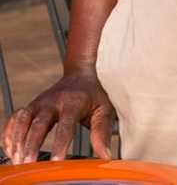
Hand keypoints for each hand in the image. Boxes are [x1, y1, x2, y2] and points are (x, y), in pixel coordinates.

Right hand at [1, 70, 115, 162]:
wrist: (80, 75)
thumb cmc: (94, 96)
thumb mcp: (104, 111)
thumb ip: (103, 133)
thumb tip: (105, 156)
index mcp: (73, 102)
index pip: (66, 125)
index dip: (60, 143)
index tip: (57, 161)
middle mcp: (52, 102)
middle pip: (38, 124)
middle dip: (32, 144)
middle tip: (28, 162)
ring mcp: (38, 103)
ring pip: (22, 121)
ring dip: (17, 140)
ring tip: (18, 160)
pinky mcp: (29, 107)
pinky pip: (14, 120)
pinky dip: (10, 134)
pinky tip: (11, 149)